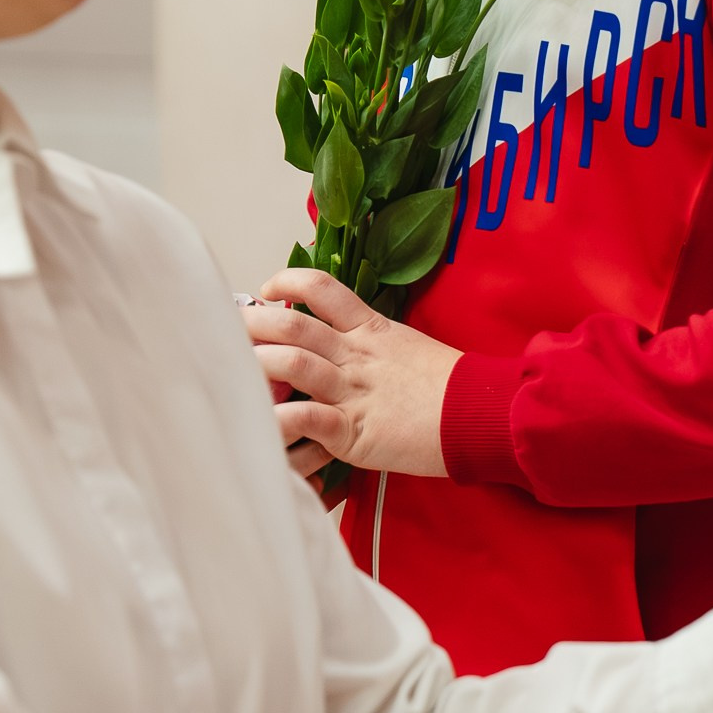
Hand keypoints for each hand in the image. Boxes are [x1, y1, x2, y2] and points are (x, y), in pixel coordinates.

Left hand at [240, 273, 459, 483]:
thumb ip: (373, 346)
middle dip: (253, 324)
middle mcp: (356, 355)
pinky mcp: (355, 431)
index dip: (288, 281)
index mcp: (371, 330)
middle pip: (293, 324)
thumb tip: (342, 346)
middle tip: (229, 331)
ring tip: (234, 372)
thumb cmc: (452, 387)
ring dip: (257, 365)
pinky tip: (261, 424)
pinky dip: (279, 422)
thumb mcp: (409, 350)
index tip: (267, 290)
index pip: (322, 288)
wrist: (482, 414)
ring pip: (292, 364)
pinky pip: (308, 419)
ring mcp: (354, 391)